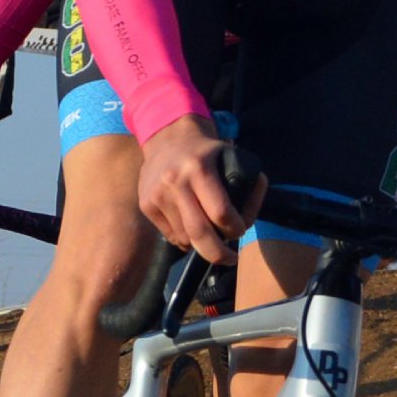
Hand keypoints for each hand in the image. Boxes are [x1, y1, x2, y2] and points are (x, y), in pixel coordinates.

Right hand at [138, 116, 255, 265]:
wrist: (167, 137)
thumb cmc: (205, 150)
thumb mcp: (229, 156)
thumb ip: (243, 183)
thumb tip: (250, 215)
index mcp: (199, 169)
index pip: (221, 212)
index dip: (236, 228)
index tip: (242, 230)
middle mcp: (175, 183)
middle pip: (199, 233)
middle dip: (219, 254)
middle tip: (230, 259)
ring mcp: (157, 196)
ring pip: (185, 238)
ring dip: (202, 245)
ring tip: (213, 238)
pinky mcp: (146, 205)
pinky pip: (171, 235)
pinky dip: (186, 239)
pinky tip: (194, 231)